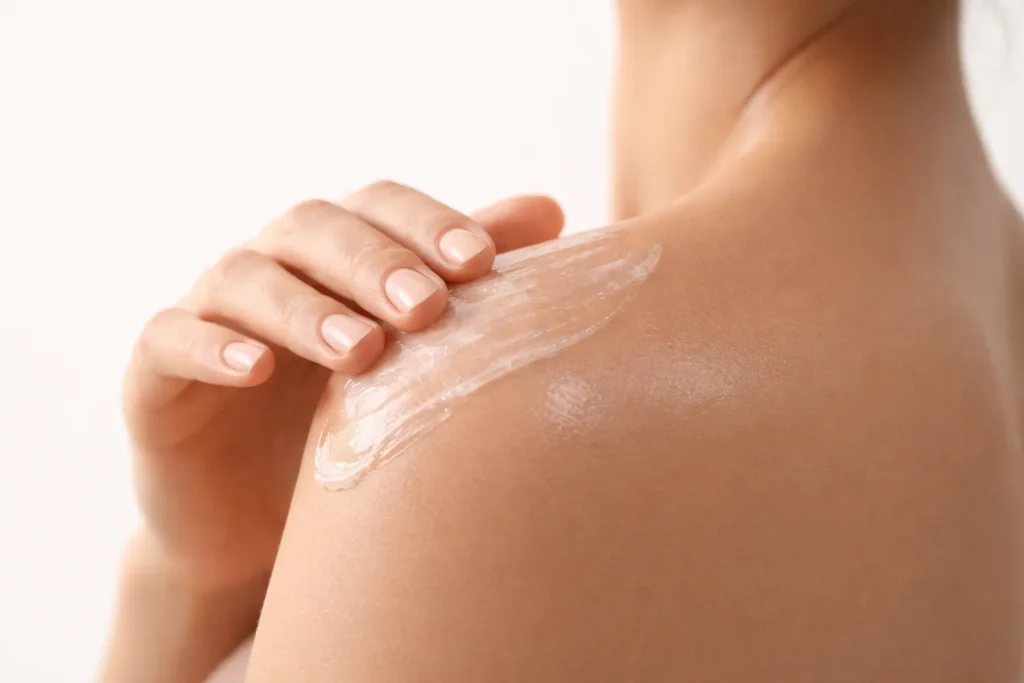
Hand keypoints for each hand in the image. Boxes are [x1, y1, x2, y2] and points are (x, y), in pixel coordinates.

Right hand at [123, 182, 563, 591]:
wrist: (267, 525)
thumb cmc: (351, 426)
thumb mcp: (414, 356)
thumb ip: (464, 281)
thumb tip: (550, 208)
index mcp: (335, 254)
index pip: (377, 207)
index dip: (425, 223)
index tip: (481, 264)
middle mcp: (272, 268)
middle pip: (313, 228)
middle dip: (373, 263)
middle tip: (427, 309)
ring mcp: (209, 314)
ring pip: (244, 279)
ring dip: (304, 307)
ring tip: (360, 350)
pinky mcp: (155, 372)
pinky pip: (169, 340)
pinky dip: (209, 347)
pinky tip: (256, 368)